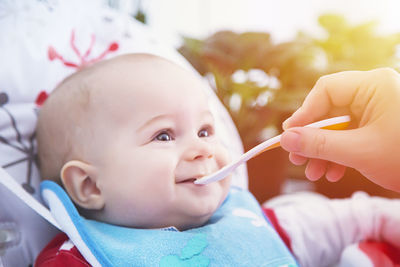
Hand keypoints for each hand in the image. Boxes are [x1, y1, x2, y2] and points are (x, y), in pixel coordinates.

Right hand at [280, 68, 399, 191]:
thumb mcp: (360, 151)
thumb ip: (319, 144)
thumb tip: (285, 140)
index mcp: (374, 86)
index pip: (326, 90)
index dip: (304, 114)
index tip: (289, 136)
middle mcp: (375, 93)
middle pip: (330, 110)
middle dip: (313, 138)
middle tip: (298, 159)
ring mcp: (379, 110)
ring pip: (339, 126)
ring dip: (324, 151)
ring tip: (315, 173)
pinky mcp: (381, 127)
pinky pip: (352, 135)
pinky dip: (340, 154)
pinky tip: (334, 173)